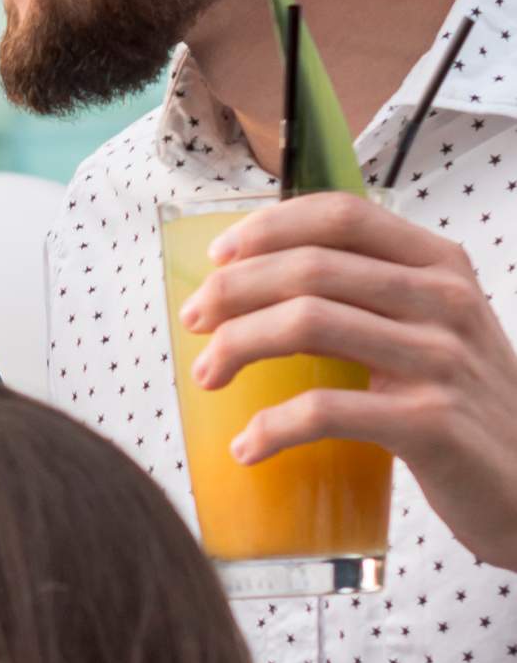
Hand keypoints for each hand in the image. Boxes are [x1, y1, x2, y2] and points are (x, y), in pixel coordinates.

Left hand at [182, 195, 516, 565]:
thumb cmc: (468, 405)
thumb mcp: (437, 331)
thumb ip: (376, 298)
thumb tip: (262, 288)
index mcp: (441, 266)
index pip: (341, 215)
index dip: (267, 228)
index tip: (218, 258)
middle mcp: (445, 301)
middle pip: (310, 268)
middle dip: (232, 292)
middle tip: (193, 324)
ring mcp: (441, 360)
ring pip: (307, 324)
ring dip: (236, 348)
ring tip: (207, 377)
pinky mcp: (429, 423)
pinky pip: (324, 410)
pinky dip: (271, 428)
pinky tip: (248, 447)